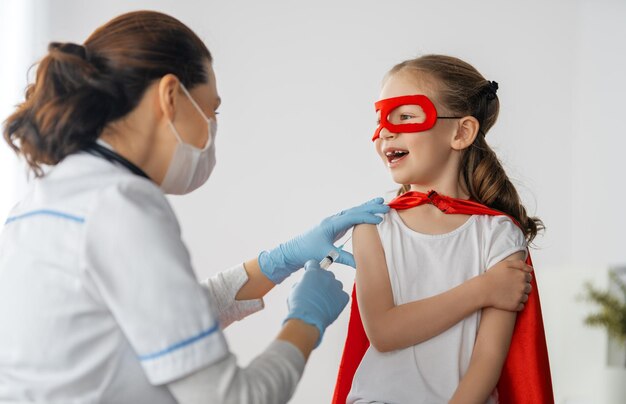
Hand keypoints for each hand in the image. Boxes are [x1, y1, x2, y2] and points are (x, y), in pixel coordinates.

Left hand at [258, 197, 388, 282]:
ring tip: (378, 202)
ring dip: (365, 207)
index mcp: (331, 224)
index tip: (379, 219)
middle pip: (354, 210)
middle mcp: (332, 220)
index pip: (352, 217)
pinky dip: (359, 214)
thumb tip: (360, 265)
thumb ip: (344, 259)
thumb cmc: (308, 252)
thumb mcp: (327, 255)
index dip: (366, 217)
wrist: (293, 251)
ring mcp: (333, 222)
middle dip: (369, 207)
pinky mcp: (333, 227)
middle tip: (385, 205)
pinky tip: (365, 213)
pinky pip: (349, 217)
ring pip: (352, 212)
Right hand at [283, 260, 349, 346]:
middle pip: (327, 274)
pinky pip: (342, 295)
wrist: (308, 319)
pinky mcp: (343, 297)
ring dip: (331, 289)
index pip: (314, 263)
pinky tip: (330, 306)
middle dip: (322, 280)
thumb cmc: (299, 306)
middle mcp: (326, 276)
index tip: (310, 272)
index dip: (311, 268)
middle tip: (317, 291)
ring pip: (336, 284)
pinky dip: (338, 299)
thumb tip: (306, 285)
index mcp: (313, 272)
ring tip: (324, 300)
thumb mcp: (294, 290)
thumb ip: (302, 283)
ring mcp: (336, 286)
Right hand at [482, 259, 532, 310]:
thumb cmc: (492, 276)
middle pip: (528, 287)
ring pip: (526, 297)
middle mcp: (523, 286)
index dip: (521, 277)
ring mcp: (520, 296)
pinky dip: (517, 304)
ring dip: (520, 295)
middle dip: (521, 286)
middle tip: (510, 286)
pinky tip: (508, 300)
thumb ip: (520, 264)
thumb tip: (530, 269)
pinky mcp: (515, 305)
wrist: (483, 289)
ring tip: (508, 293)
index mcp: (522, 275)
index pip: (529, 277)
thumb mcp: (505, 264)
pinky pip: (521, 306)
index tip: (513, 279)